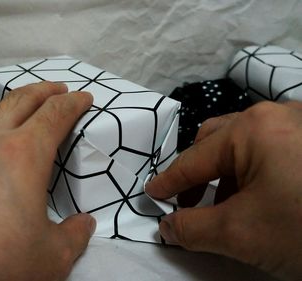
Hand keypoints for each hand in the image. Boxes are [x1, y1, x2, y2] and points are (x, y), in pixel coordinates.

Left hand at [0, 82, 95, 280]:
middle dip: (43, 91)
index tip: (83, 98)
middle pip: (18, 101)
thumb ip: (75, 235)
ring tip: (18, 130)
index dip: (74, 103)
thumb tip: (83, 224)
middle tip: (57, 90)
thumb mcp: (50, 258)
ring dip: (7, 119)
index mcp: (21, 155)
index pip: (54, 114)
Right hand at [146, 101, 301, 280]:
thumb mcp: (240, 233)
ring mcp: (301, 124)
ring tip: (224, 205)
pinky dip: (253, 172)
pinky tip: (259, 197)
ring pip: (244, 144)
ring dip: (225, 174)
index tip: (152, 196)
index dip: (169, 182)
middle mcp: (275, 115)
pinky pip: (270, 149)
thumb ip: (192, 228)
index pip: (193, 159)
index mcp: (251, 128)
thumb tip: (168, 227)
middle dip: (197, 173)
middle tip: (188, 203)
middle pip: (216, 140)